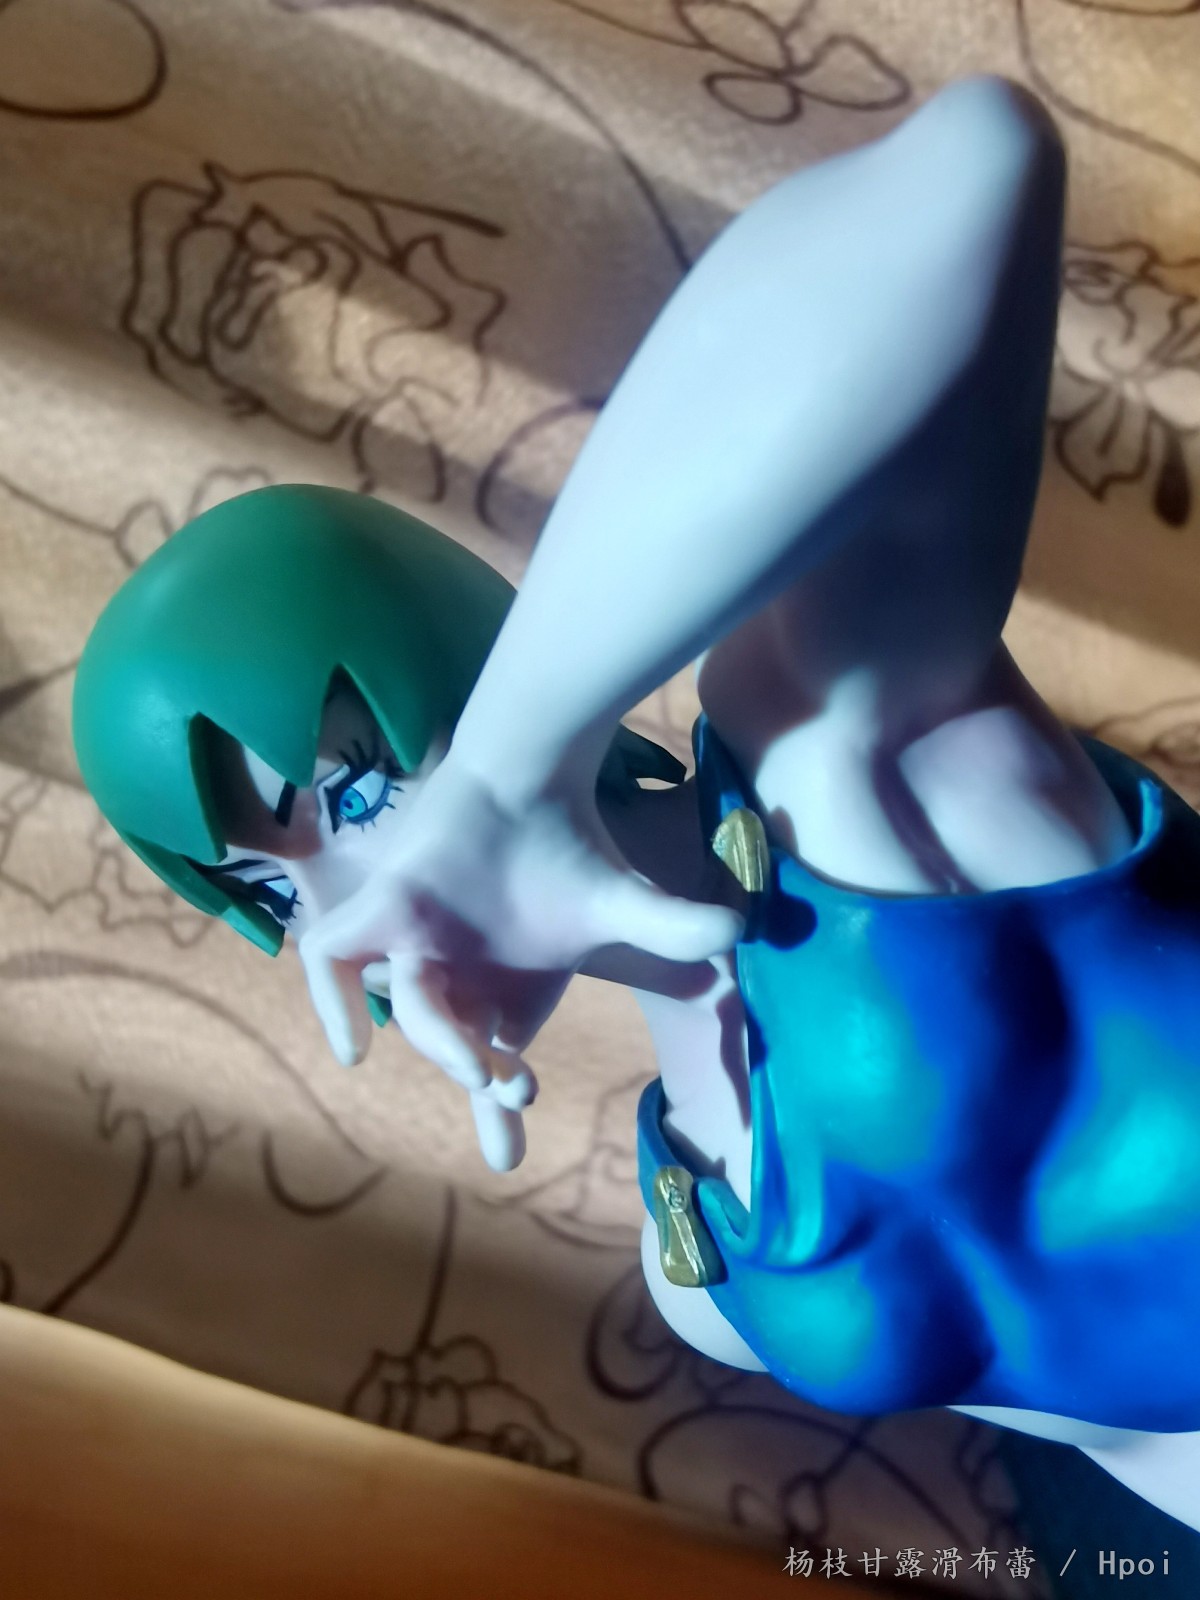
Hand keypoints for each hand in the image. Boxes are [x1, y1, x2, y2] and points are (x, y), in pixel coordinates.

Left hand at [298, 751, 740, 1169]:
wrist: (530, 774)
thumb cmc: (572, 845)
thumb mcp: (626, 908)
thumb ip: (674, 938)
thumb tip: (738, 937)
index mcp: (505, 993)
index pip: (494, 1071)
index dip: (496, 1121)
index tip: (507, 1158)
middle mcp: (455, 978)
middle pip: (454, 1046)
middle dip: (482, 1079)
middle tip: (516, 1087)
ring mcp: (413, 943)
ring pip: (411, 1008)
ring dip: (443, 1043)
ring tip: (483, 1063)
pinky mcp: (383, 904)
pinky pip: (332, 958)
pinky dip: (332, 1000)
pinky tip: (356, 1045)